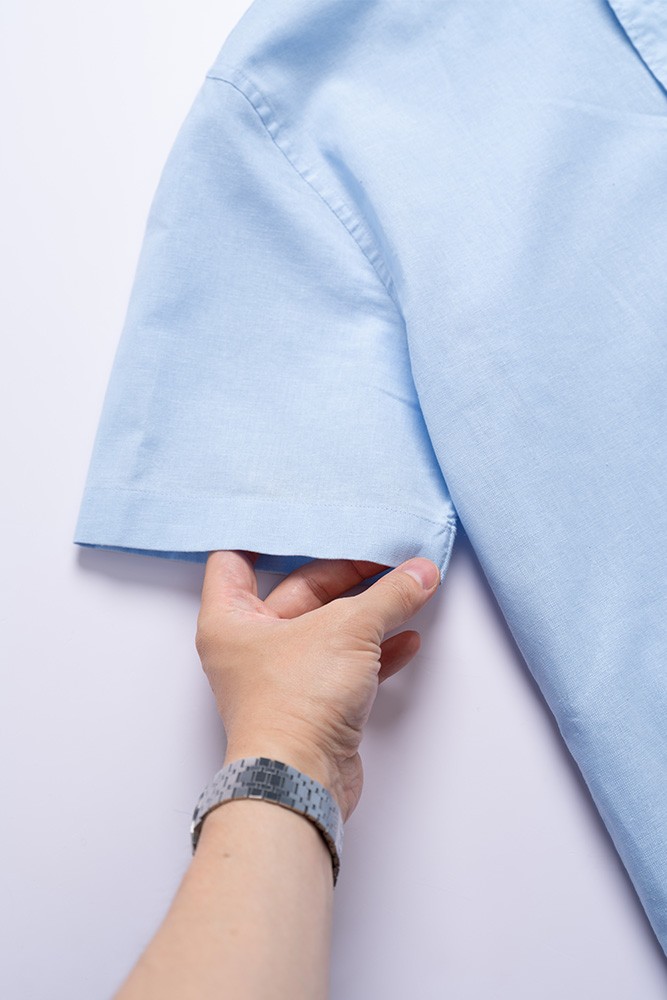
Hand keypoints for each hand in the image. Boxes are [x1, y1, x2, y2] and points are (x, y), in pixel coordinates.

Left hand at [195, 551, 440, 821]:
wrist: (302, 781)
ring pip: (327, 628)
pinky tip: (407, 637)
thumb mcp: (348, 630)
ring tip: (406, 589)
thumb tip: (421, 572)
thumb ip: (389, 595)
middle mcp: (251, 645)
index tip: (301, 517)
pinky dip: (376, 650)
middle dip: (345, 574)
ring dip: (367, 611)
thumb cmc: (296, 702)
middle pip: (298, 589)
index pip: (234, 559)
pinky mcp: (313, 704)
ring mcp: (283, 676)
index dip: (264, 535)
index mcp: (232, 619)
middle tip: (385, 555)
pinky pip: (346, 664)